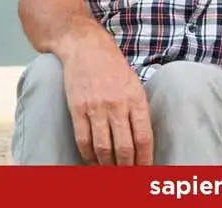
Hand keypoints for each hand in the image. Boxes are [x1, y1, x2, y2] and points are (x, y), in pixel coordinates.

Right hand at [59, 31, 153, 165]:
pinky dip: (88, 155)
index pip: (143, 138)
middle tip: (127, 175)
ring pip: (103, 148)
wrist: (85, 46)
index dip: (144, 159)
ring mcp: (96, 107)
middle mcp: (117, 104)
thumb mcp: (134, 82)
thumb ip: (138, 108)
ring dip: (107, 165)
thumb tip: (142, 139)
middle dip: (126, 167)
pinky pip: (83, 140)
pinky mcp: (77, 108)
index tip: (144, 170)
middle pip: (124, 148)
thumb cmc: (112, 65)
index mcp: (135, 98)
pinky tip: (92, 159)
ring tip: (110, 171)